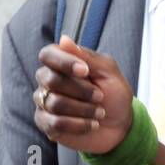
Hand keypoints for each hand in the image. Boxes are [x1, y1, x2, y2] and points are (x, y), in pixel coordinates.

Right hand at [33, 35, 133, 153]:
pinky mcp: (46, 123)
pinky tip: (92, 124)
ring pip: (54, 103)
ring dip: (84, 109)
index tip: (85, 71)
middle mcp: (48, 81)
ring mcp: (44, 102)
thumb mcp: (109, 72)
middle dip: (82, 90)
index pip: (48, 54)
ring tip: (100, 112)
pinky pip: (55, 123)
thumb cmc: (114, 94)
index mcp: (62, 63)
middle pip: (51, 80)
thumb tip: (63, 40)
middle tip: (100, 96)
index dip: (64, 62)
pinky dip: (79, 124)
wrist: (120, 125)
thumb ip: (87, 57)